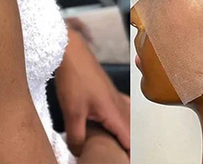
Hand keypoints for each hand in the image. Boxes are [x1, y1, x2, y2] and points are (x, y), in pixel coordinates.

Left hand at [55, 27, 129, 155]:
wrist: (71, 51)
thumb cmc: (74, 77)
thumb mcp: (72, 112)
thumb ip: (77, 137)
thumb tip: (79, 153)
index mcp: (113, 111)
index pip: (129, 139)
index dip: (130, 153)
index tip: (128, 160)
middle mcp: (118, 103)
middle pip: (131, 130)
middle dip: (130, 144)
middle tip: (125, 154)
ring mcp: (114, 95)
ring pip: (127, 119)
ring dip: (126, 132)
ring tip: (121, 144)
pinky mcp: (107, 90)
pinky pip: (121, 109)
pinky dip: (121, 120)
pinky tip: (113, 121)